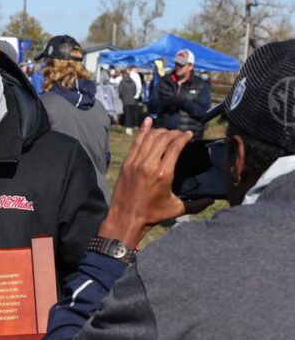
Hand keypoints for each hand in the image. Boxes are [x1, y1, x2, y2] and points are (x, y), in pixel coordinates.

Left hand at [99, 117, 193, 246]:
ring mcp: (135, 163)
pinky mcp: (126, 163)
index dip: (184, 137)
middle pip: (163, 139)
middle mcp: (149, 165)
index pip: (175, 147)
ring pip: (149, 138)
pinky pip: (135, 142)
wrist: (126, 218)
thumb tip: (213, 201)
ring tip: (168, 132)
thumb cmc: (152, 215)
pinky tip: (148, 121)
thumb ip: (197, 204)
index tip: (189, 134)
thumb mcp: (177, 209)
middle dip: (174, 133)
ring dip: (160, 131)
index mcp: (163, 174)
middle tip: (180, 134)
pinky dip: (142, 131)